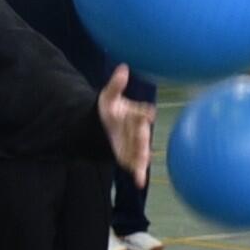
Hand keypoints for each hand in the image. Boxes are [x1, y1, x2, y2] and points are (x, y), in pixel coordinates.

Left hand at [96, 68, 154, 184]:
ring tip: (143, 164)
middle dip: (143, 138)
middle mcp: (140, 130)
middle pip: (142, 135)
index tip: (148, 114)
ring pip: (142, 151)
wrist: (101, 128)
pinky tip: (140, 183)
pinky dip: (139, 174)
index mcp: (137, 114)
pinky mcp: (131, 157)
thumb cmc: (108, 110)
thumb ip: (116, 85)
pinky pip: (136, 166)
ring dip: (142, 158)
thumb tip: (123, 67)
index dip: (145, 113)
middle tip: (144, 141)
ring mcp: (136, 145)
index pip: (142, 113)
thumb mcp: (108, 98)